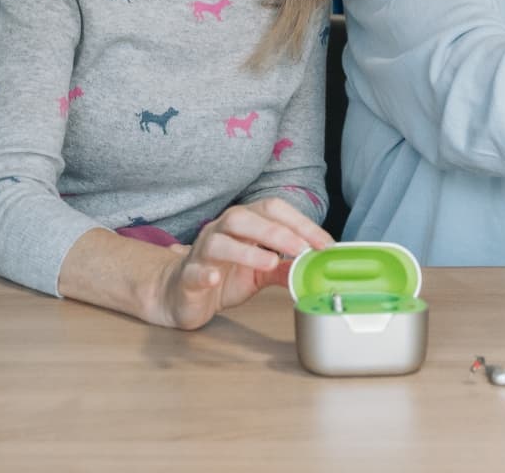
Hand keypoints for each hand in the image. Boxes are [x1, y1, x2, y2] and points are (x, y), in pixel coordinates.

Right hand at [153, 197, 332, 329]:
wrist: (181, 293)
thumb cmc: (223, 275)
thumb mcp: (261, 273)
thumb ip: (286, 267)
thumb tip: (316, 266)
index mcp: (244, 224)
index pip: (273, 210)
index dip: (300, 223)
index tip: (324, 243)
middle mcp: (222, 230)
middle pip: (246, 219)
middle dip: (278, 232)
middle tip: (303, 249)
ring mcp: (202, 252)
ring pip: (220, 241)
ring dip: (247, 251)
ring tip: (271, 263)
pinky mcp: (187, 276)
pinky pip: (195, 271)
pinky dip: (206, 273)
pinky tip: (217, 278)